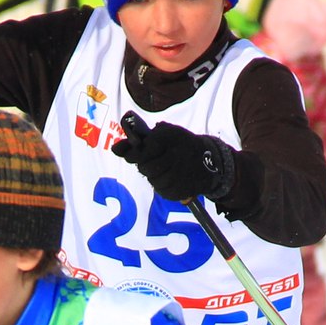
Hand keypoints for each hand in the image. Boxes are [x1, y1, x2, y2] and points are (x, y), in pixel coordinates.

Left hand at [112, 115, 236, 205]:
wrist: (210, 161)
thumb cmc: (179, 144)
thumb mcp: (163, 134)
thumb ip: (137, 140)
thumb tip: (114, 149)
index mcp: (168, 137)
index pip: (141, 151)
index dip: (134, 154)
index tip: (133, 155)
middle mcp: (175, 156)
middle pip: (145, 167)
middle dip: (145, 165)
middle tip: (153, 161)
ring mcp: (179, 175)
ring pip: (153, 180)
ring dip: (154, 176)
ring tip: (164, 169)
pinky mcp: (181, 190)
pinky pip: (162, 191)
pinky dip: (162, 186)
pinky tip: (171, 178)